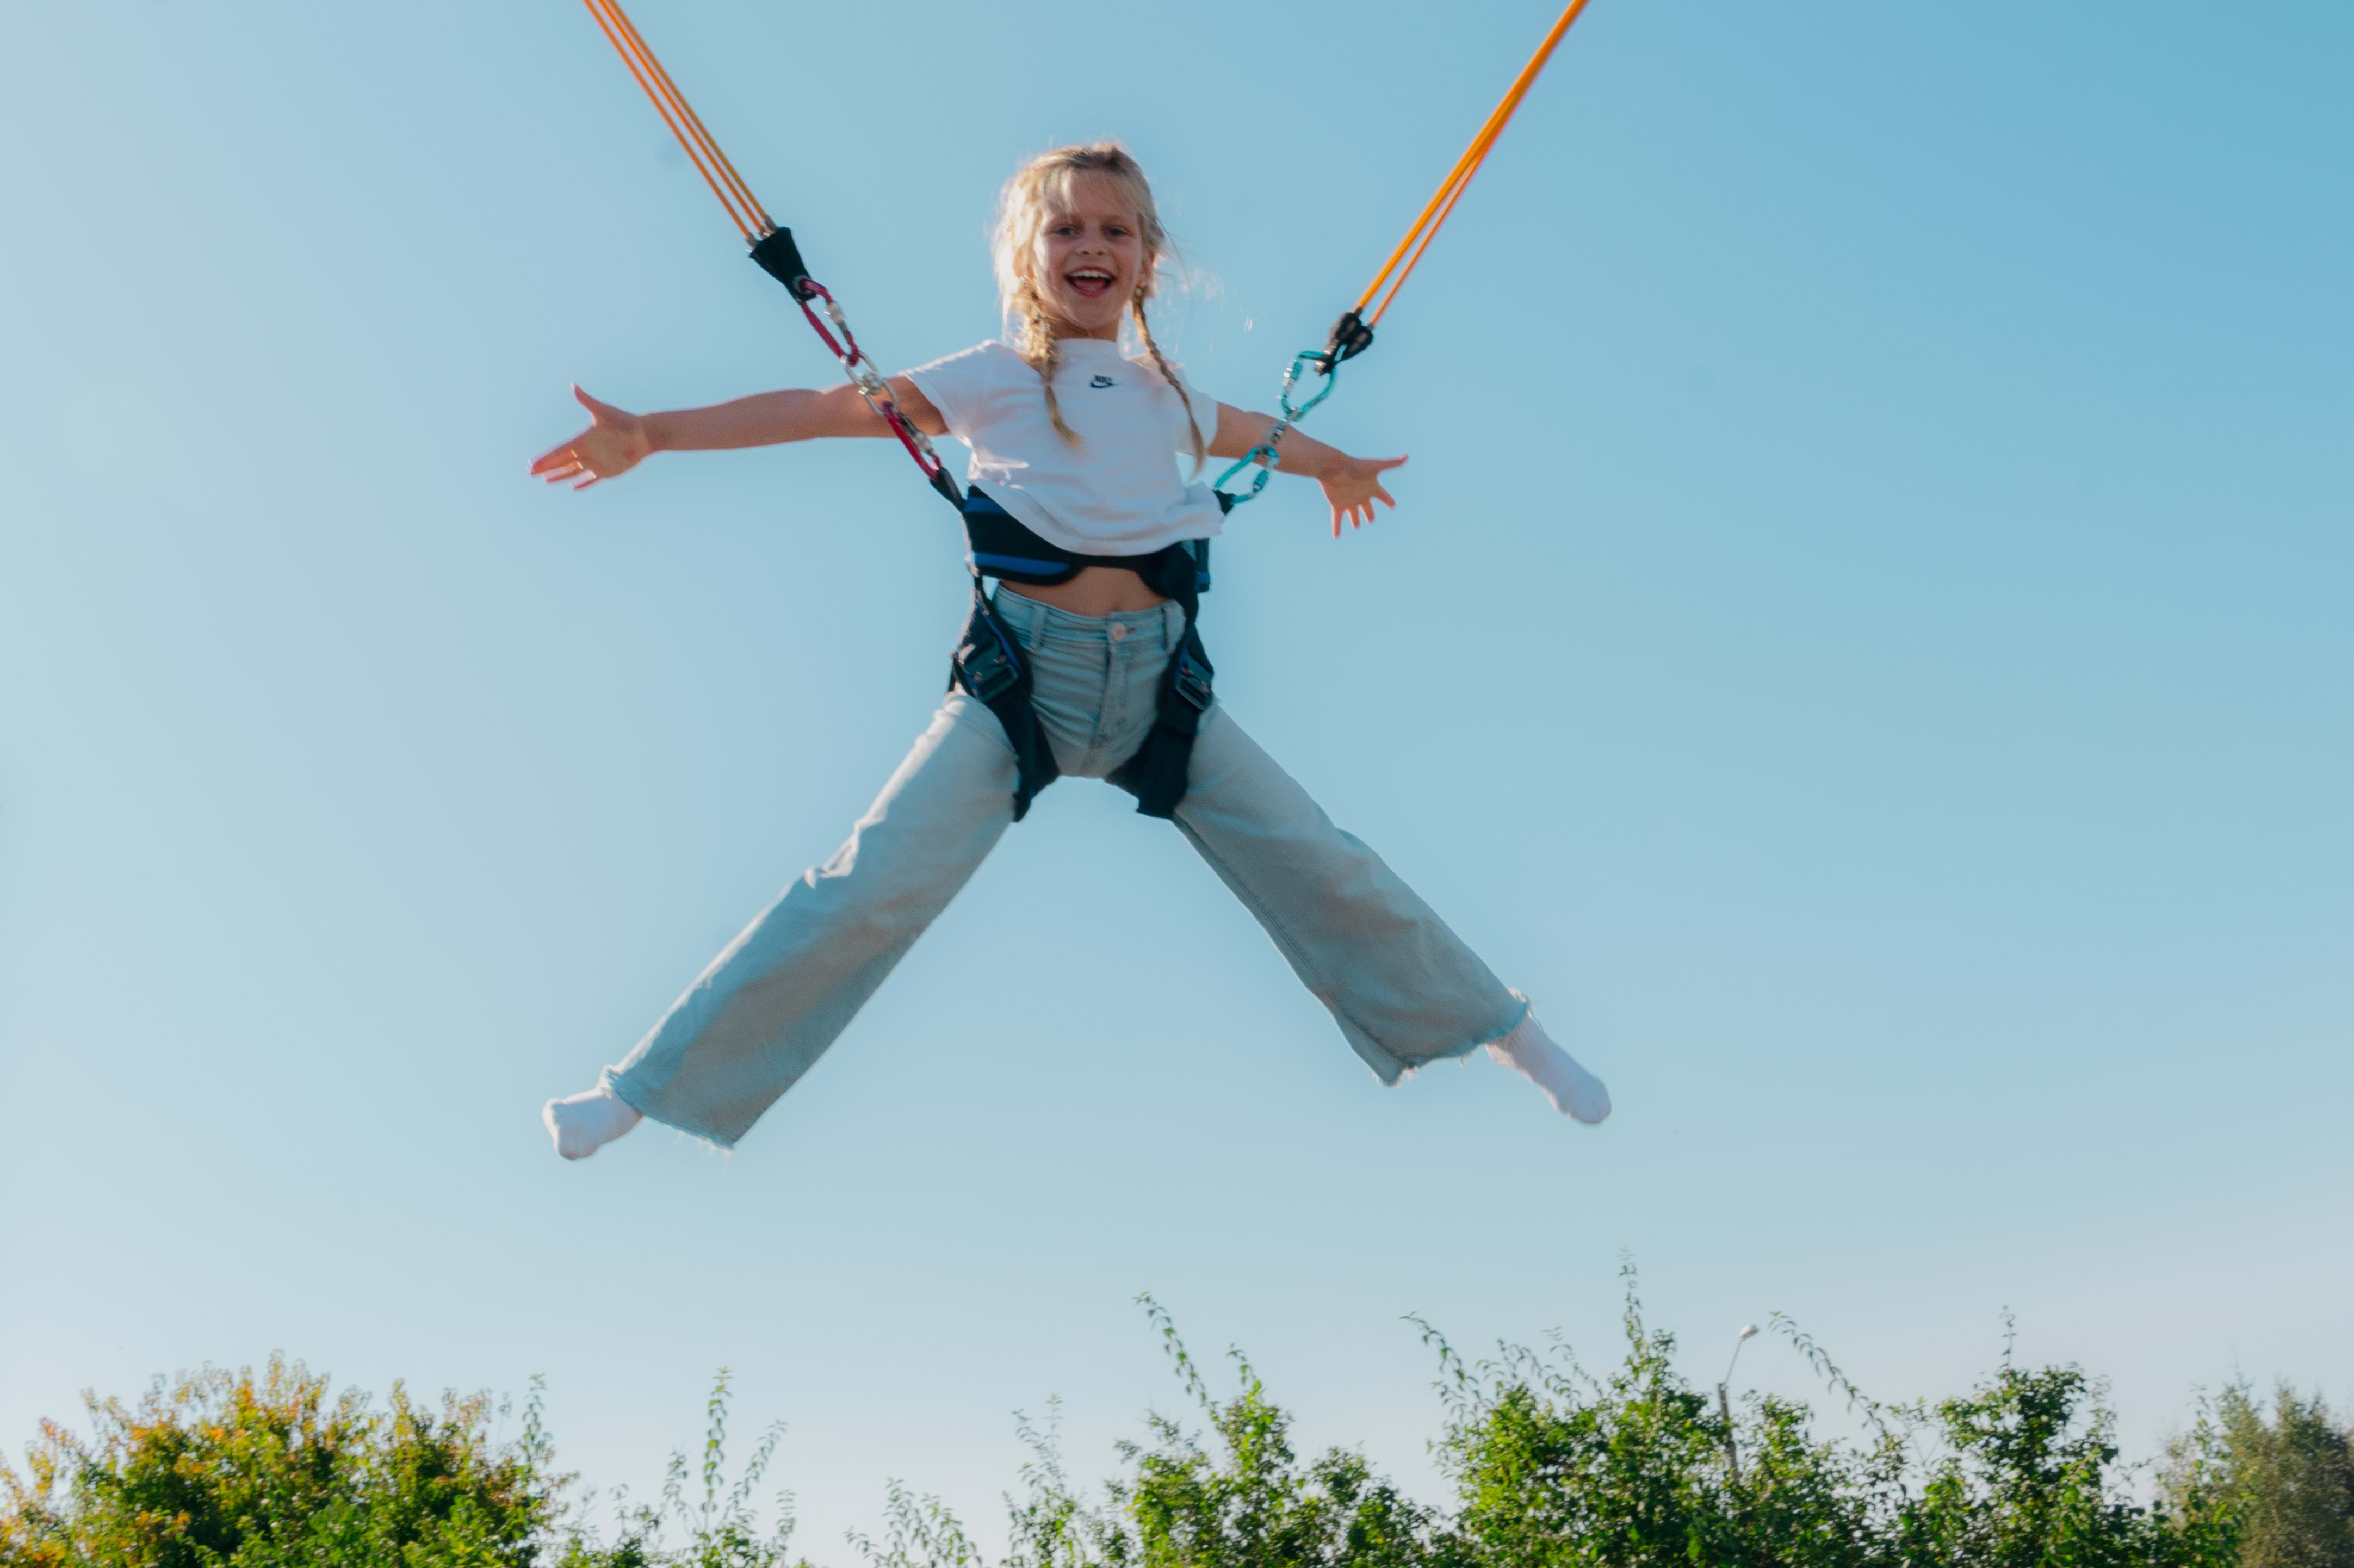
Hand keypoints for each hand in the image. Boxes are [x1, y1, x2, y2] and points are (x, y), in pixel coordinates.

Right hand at [529, 386, 652, 489]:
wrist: (645, 434)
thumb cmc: (625, 421)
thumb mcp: (603, 411)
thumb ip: (587, 400)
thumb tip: (573, 385)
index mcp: (582, 439)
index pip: (558, 451)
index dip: (545, 458)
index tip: (531, 464)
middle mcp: (586, 451)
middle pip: (561, 462)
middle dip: (546, 467)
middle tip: (530, 471)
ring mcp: (596, 462)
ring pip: (573, 471)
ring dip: (560, 475)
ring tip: (545, 480)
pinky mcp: (608, 471)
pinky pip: (592, 479)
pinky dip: (583, 483)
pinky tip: (573, 487)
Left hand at [1318, 453, 1405, 535]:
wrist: (1335, 468)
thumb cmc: (1356, 467)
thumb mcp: (1376, 466)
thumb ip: (1391, 464)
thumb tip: (1406, 456)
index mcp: (1371, 487)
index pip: (1383, 496)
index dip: (1388, 500)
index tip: (1392, 505)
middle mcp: (1360, 495)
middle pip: (1367, 507)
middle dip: (1369, 514)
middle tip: (1370, 521)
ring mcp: (1349, 500)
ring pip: (1353, 514)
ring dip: (1355, 520)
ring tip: (1356, 526)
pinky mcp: (1338, 505)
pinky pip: (1337, 519)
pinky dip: (1337, 528)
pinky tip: (1336, 536)